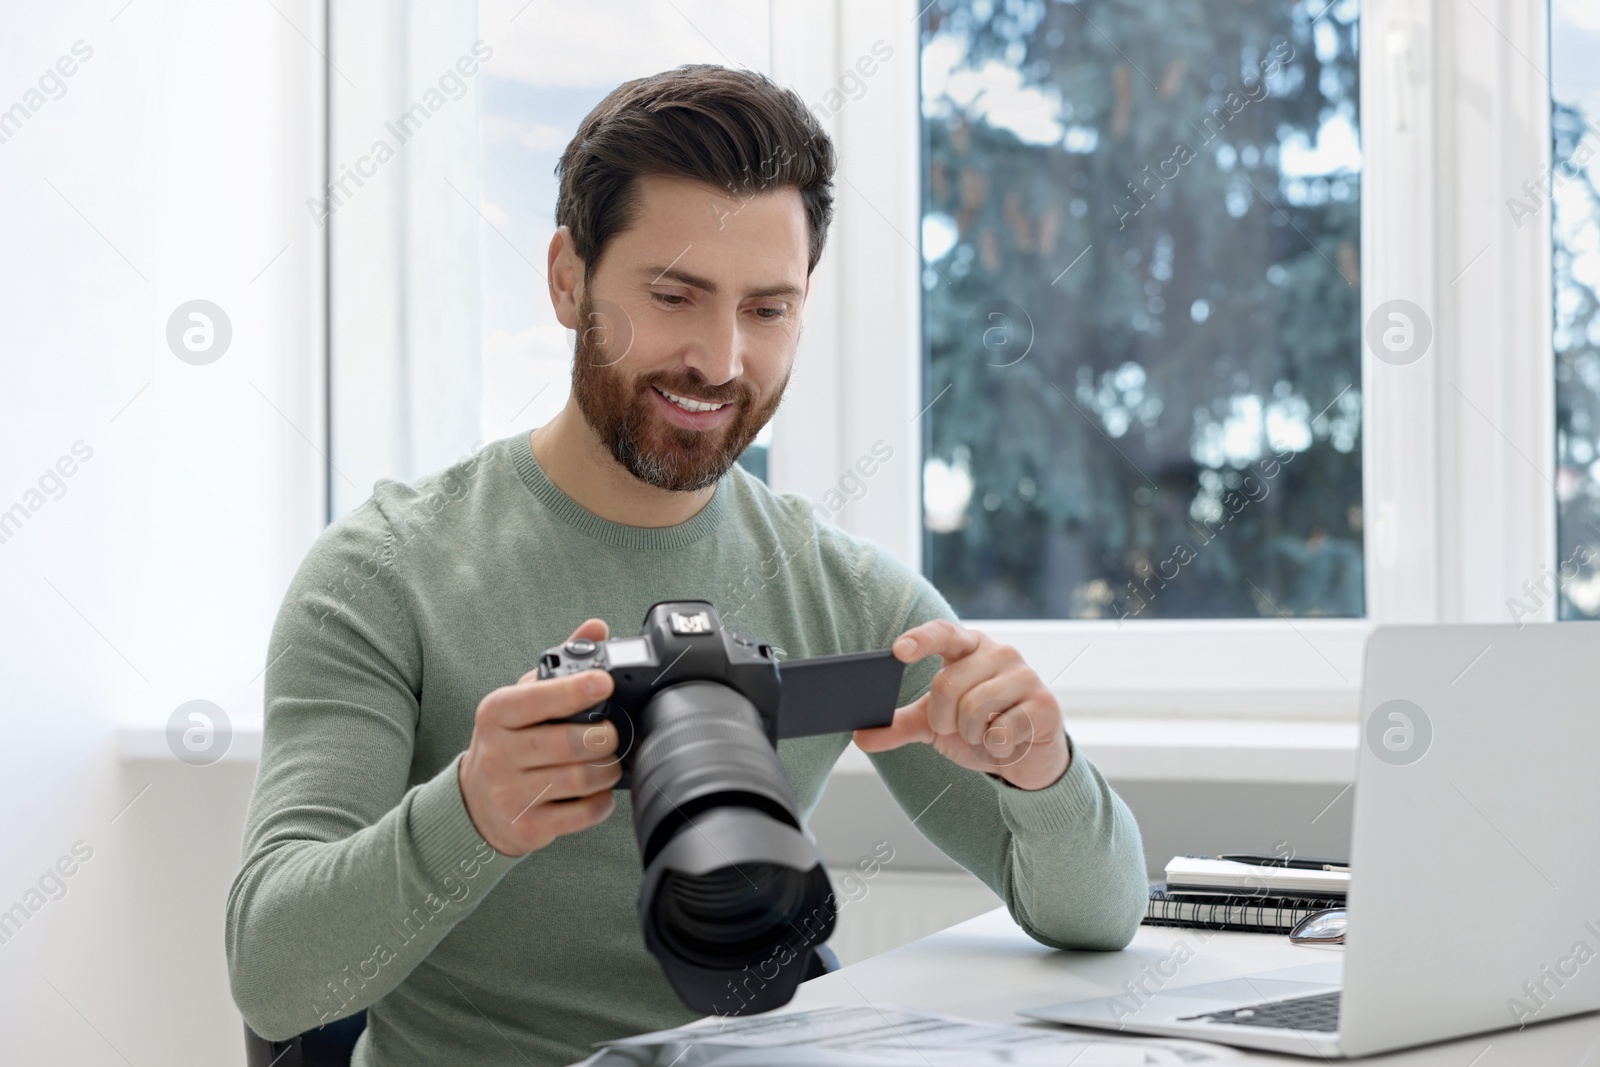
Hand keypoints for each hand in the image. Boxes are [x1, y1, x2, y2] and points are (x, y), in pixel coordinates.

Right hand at [459, 618, 621, 855]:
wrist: (474, 803)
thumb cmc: (509, 740)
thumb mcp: (522, 698)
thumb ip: (561, 662)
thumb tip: (597, 628)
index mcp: (497, 713)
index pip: (538, 698)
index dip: (576, 691)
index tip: (604, 683)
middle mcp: (498, 753)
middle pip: (568, 743)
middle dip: (604, 737)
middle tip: (612, 734)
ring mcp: (510, 793)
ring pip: (580, 780)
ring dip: (607, 770)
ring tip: (609, 762)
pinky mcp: (526, 827)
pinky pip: (581, 814)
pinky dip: (601, 802)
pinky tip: (598, 792)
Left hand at [853, 620, 1070, 790]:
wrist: (1027, 759)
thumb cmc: (981, 730)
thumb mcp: (936, 726)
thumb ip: (901, 725)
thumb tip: (861, 736)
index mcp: (970, 648)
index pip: (943, 632)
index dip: (920, 639)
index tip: (898, 651)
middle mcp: (1000, 653)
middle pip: (947, 683)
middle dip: (943, 719)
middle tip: (958, 728)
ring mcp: (1026, 676)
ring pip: (973, 708)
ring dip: (971, 734)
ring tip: (985, 734)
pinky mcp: (1046, 705)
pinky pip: (1002, 729)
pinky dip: (996, 745)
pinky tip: (1008, 742)